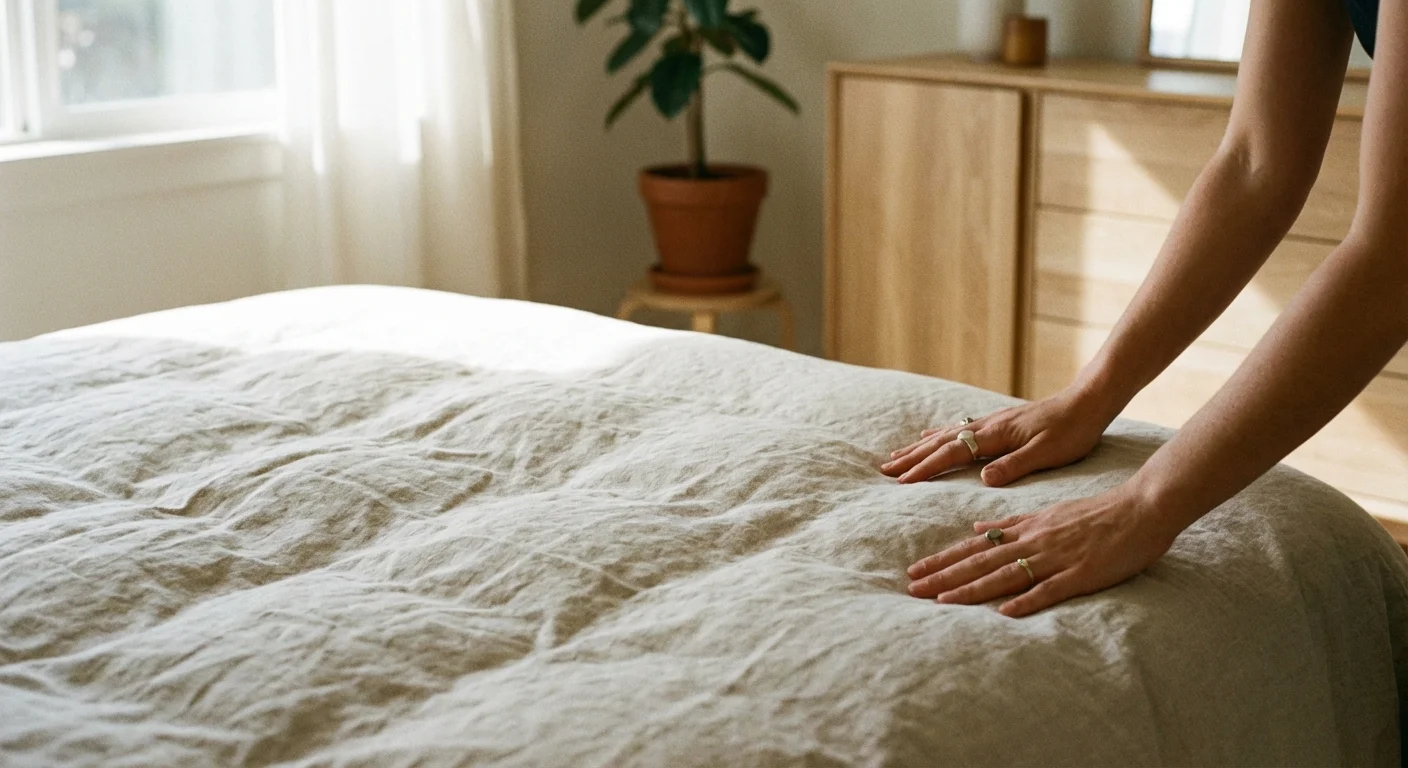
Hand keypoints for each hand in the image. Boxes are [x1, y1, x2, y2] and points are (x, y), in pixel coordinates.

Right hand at [880, 385, 1119, 485]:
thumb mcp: (1047, 453)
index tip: (901, 482)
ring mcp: (990, 423)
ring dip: (919, 447)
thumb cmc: (1072, 431)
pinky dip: (937, 435)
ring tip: (897, 455)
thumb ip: (1015, 465)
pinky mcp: (998, 422)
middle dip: (912, 457)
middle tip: (885, 469)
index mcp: (996, 436)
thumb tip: (983, 479)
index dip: (925, 468)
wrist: (1087, 402)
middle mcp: (987, 427)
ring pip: (946, 435)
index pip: (952, 454)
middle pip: (941, 442)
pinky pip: (958, 428)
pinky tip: (929, 436)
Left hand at [904, 483, 1181, 615]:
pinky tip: (1003, 613)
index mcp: (1026, 528)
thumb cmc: (1096, 513)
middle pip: (981, 561)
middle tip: (911, 588)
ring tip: (941, 600)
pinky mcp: (1081, 574)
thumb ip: (1012, 524)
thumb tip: (977, 530)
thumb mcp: (1046, 513)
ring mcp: (1056, 558)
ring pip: (1006, 575)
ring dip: (972, 588)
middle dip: (944, 575)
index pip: (975, 546)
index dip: (944, 559)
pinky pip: (1049, 589)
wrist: (1142, 507)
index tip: (915, 570)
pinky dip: (1026, 600)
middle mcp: (1034, 541)